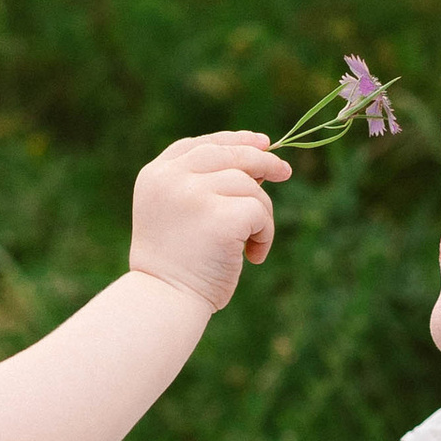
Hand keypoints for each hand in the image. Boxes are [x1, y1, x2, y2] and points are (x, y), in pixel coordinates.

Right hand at [128, 129, 290, 314]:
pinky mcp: (220, 216)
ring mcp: (194, 194)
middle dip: (262, 160)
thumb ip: (204, 186)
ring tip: (250, 246)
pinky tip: (253, 256)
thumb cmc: (176, 266)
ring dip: (261, 215)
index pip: (200, 144)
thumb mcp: (179, 215)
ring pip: (249, 185)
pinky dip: (265, 234)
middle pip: (229, 154)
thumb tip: (260, 165)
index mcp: (155, 175)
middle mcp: (171, 179)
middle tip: (285, 172)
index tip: (261, 143)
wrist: (164, 300)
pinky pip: (259, 211)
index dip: (233, 140)